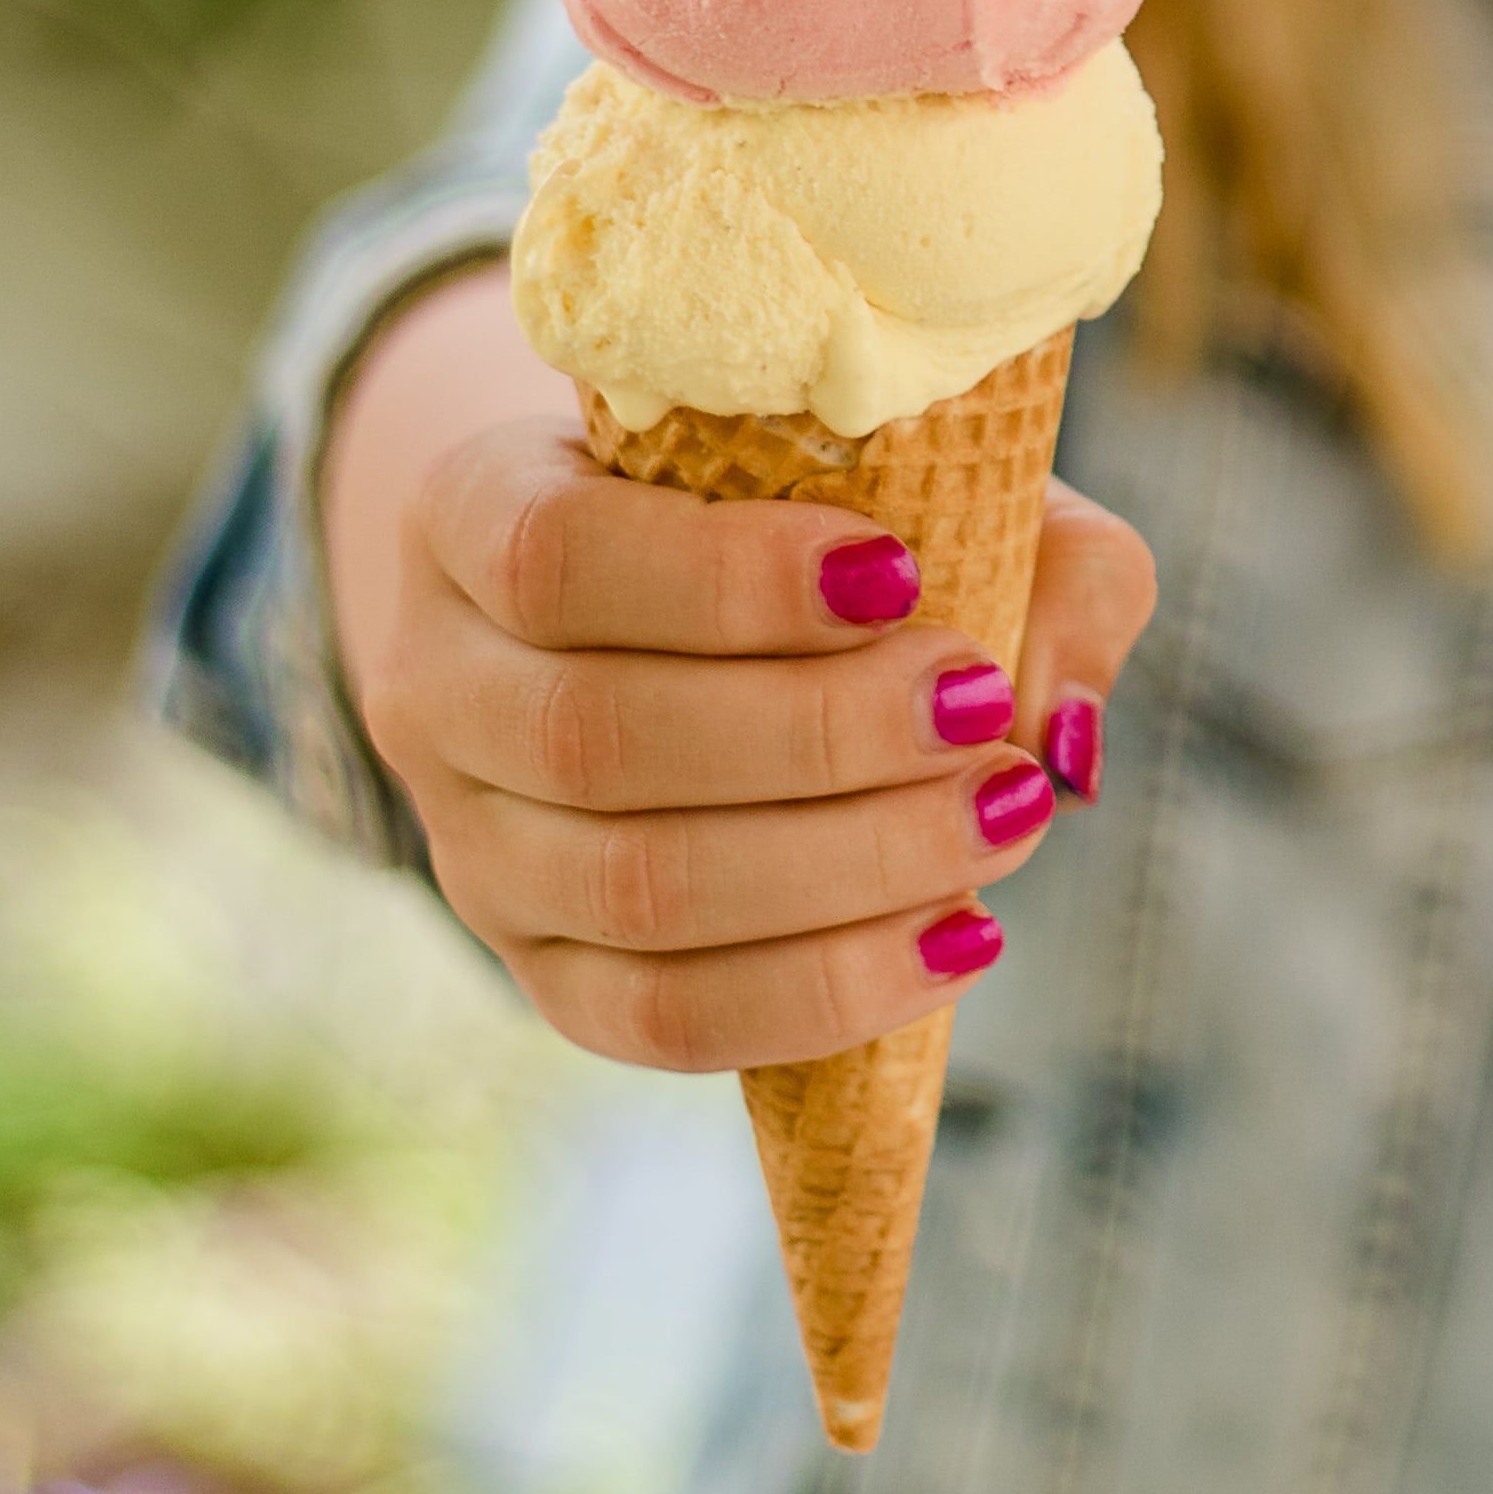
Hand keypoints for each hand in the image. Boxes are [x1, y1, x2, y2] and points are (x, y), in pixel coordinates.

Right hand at [353, 399, 1155, 1072]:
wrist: (663, 619)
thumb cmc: (808, 519)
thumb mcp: (906, 474)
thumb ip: (1027, 551)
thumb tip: (1059, 721)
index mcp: (468, 517)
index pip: (556, 557)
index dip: (725, 580)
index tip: (897, 573)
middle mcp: (433, 688)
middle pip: (593, 738)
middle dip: (817, 736)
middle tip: (979, 709)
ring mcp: (469, 849)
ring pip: (631, 891)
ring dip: (844, 866)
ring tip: (1001, 818)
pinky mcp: (541, 972)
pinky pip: (658, 1019)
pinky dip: (823, 991)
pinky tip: (958, 939)